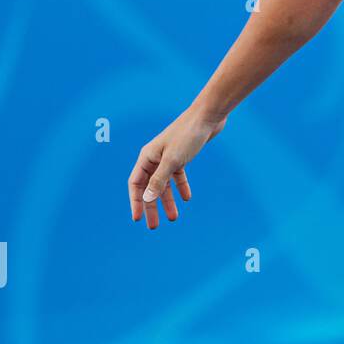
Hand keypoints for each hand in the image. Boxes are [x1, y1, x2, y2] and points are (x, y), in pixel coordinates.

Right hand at [128, 107, 225, 228]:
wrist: (208, 116)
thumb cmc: (187, 135)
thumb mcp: (173, 160)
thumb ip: (160, 180)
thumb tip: (148, 198)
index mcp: (147, 157)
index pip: (136, 184)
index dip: (136, 202)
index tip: (138, 219)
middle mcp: (155, 158)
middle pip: (150, 187)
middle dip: (152, 207)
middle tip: (154, 226)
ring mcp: (169, 157)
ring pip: (165, 184)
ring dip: (168, 200)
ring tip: (174, 218)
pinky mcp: (182, 156)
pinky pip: (178, 175)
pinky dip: (182, 187)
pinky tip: (187, 198)